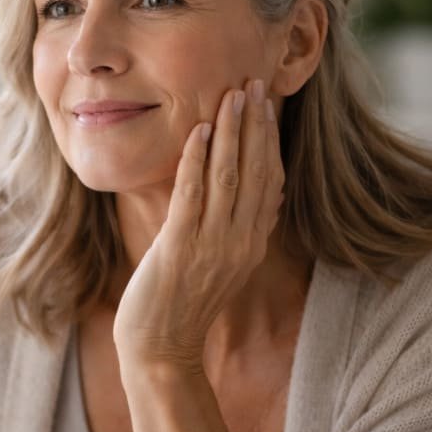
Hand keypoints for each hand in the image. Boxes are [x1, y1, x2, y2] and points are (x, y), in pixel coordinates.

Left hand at [112, 79, 283, 373]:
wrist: (161, 348)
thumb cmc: (184, 304)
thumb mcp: (223, 263)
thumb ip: (242, 229)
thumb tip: (265, 196)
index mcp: (252, 243)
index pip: (269, 181)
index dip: (269, 141)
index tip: (268, 105)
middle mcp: (240, 242)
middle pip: (256, 172)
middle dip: (255, 125)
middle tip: (255, 83)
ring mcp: (212, 246)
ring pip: (229, 177)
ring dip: (231, 132)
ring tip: (233, 94)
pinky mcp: (180, 249)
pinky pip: (193, 196)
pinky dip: (199, 160)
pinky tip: (200, 131)